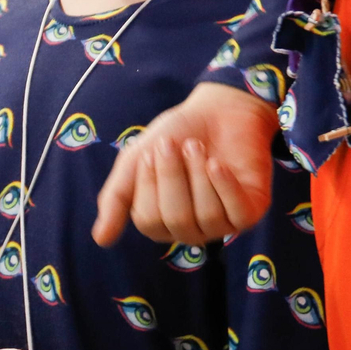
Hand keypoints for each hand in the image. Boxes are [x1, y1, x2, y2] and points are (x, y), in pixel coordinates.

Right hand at [93, 82, 279, 246]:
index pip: (148, 221)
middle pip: (176, 219)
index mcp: (161, 220)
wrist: (219, 109)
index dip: (148, 185)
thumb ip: (117, 198)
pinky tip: (217, 164)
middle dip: (173, 176)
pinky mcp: (250, 213)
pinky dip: (224, 185)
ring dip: (199, 174)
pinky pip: (236, 215)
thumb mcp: (135, 160)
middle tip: (176, 144)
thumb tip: (100, 240)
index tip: (152, 151)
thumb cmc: (176, 135)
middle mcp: (191, 229)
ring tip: (198, 147)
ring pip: (206, 216)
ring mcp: (222, 224)